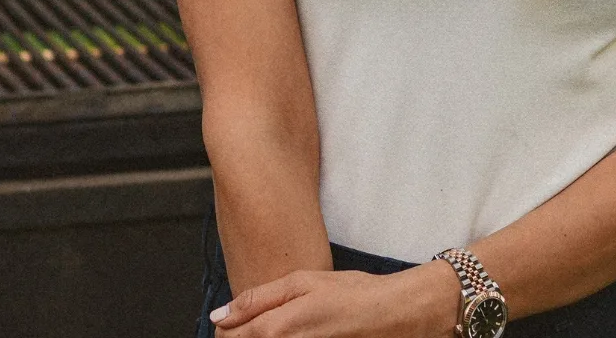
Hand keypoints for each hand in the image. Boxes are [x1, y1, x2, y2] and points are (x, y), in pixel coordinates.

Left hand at [210, 263, 460, 337]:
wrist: (395, 313)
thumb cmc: (352, 293)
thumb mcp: (300, 283)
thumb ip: (256, 300)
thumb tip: (220, 315)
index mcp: (277, 327)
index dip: (226, 330)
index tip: (228, 323)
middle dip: (241, 337)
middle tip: (248, 326)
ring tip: (275, 327)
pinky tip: (294, 333)